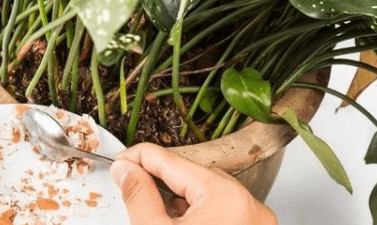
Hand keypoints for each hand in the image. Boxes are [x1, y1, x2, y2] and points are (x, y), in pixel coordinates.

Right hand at [110, 143, 277, 224]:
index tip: (120, 163)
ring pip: (209, 194)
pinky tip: (180, 222)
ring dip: (179, 200)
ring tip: (156, 213)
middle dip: (160, 180)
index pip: (171, 160)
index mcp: (226, 197)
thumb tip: (127, 170)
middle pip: (193, 175)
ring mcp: (256, 220)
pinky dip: (199, 214)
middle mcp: (250, 205)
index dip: (138, 157)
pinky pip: (224, 211)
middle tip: (131, 186)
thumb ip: (139, 197)